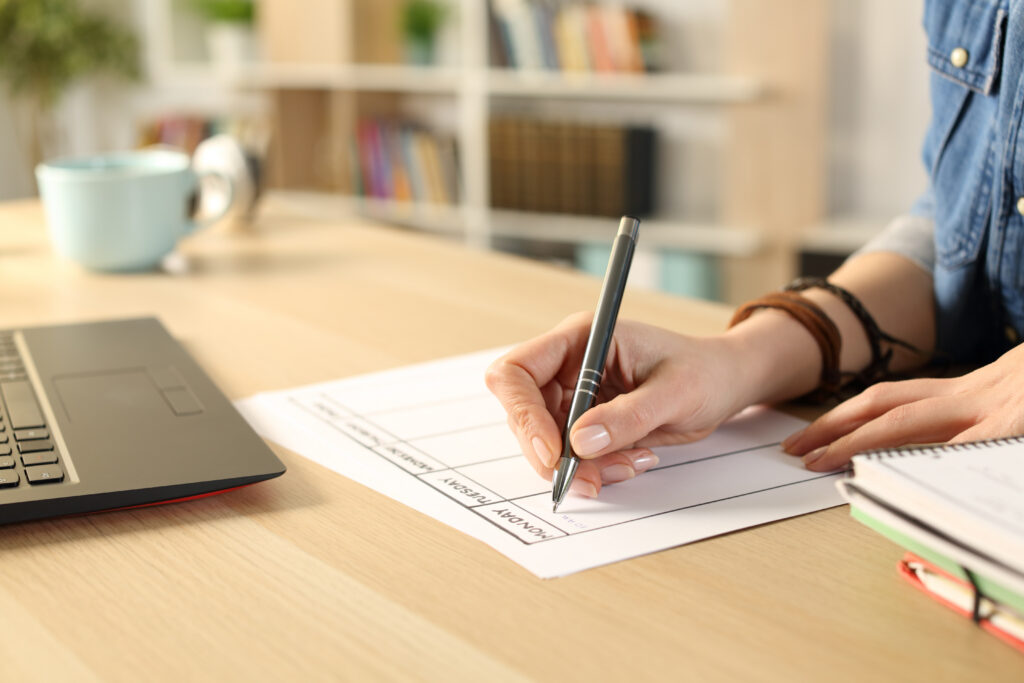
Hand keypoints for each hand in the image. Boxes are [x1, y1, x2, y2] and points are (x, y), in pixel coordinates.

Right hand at [485, 313, 751, 497]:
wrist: (725, 382)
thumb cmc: (705, 371)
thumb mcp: (676, 392)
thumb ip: (628, 416)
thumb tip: (579, 442)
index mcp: (582, 339)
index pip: (517, 371)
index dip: (522, 412)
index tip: (552, 452)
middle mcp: (568, 365)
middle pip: (523, 413)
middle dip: (552, 453)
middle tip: (589, 480)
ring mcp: (574, 394)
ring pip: (545, 442)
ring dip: (579, 466)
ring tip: (628, 466)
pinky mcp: (585, 421)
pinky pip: (571, 454)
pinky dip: (594, 469)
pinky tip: (631, 462)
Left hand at [782, 344, 1023, 469]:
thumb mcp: (1016, 403)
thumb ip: (983, 423)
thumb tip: (946, 450)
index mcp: (975, 389)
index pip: (898, 400)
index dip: (851, 415)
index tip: (815, 434)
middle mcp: (976, 393)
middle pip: (886, 405)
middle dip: (833, 426)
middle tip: (792, 451)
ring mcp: (996, 406)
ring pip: (908, 420)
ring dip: (857, 440)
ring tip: (815, 459)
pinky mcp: (1015, 422)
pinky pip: (963, 445)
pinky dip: (924, 459)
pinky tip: (886, 472)